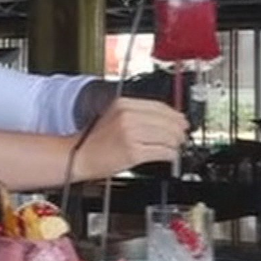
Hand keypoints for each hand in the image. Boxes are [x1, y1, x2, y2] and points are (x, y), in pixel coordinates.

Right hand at [74, 97, 188, 178]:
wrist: (78, 156)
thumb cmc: (94, 141)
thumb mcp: (114, 117)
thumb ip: (137, 114)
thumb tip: (165, 119)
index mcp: (123, 104)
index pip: (160, 106)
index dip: (175, 115)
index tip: (182, 121)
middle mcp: (127, 116)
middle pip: (167, 121)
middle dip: (179, 130)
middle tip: (182, 137)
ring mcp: (130, 134)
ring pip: (168, 137)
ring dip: (176, 144)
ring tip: (175, 147)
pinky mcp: (133, 152)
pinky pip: (162, 152)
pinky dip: (170, 155)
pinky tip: (169, 156)